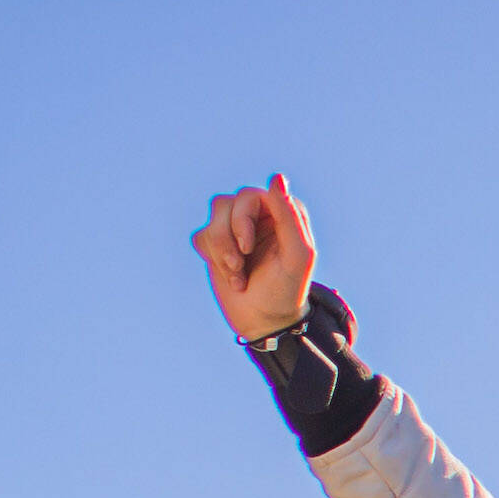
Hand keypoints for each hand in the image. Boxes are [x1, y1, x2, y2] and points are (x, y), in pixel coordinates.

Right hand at [193, 174, 318, 339]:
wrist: (265, 320)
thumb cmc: (287, 288)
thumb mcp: (297, 255)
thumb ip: (290, 216)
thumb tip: (276, 177)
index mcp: (282, 211)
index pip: (251, 195)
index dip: (242, 219)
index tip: (247, 247)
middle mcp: (259, 213)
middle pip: (226, 203)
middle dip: (228, 238)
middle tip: (241, 263)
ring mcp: (236, 226)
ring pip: (212, 220)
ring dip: (221, 251)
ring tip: (238, 274)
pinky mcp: (217, 242)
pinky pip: (201, 236)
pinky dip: (213, 259)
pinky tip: (232, 276)